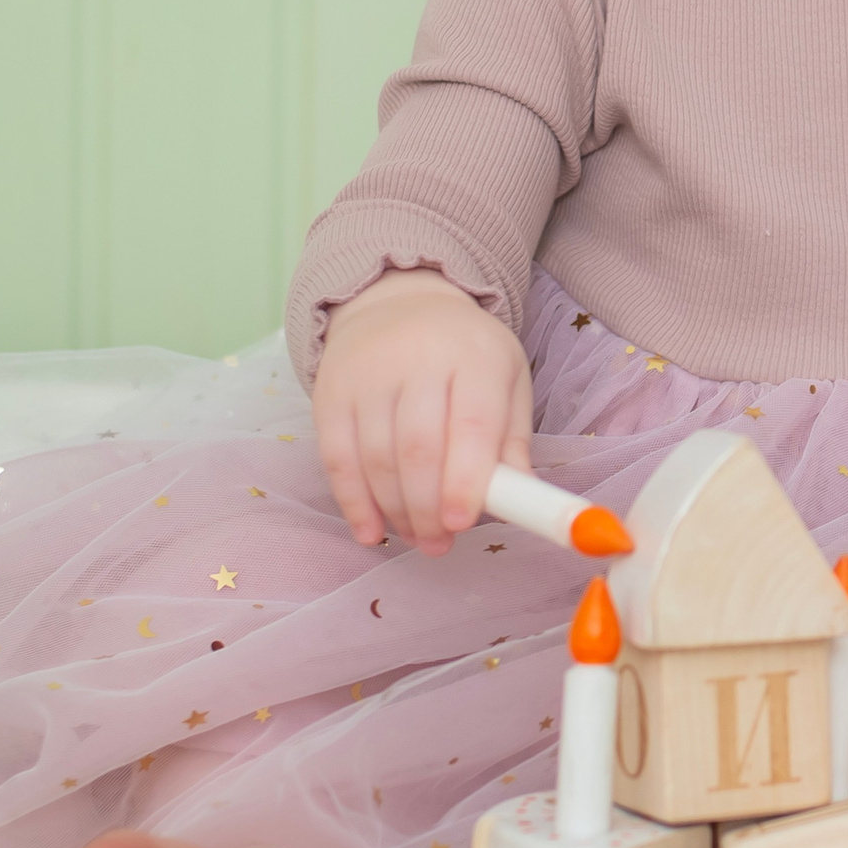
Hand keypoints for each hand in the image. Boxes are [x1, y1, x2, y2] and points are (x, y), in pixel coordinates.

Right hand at [312, 270, 532, 553]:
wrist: (398, 304)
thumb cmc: (465, 355)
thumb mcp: (506, 380)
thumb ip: (512, 440)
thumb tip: (517, 499)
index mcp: (474, 354)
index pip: (471, 423)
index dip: (466, 479)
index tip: (463, 522)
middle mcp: (417, 357)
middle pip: (418, 446)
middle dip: (428, 507)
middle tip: (440, 543)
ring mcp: (367, 373)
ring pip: (376, 456)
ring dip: (396, 510)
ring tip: (418, 538)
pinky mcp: (330, 391)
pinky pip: (336, 456)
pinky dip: (352, 502)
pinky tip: (370, 531)